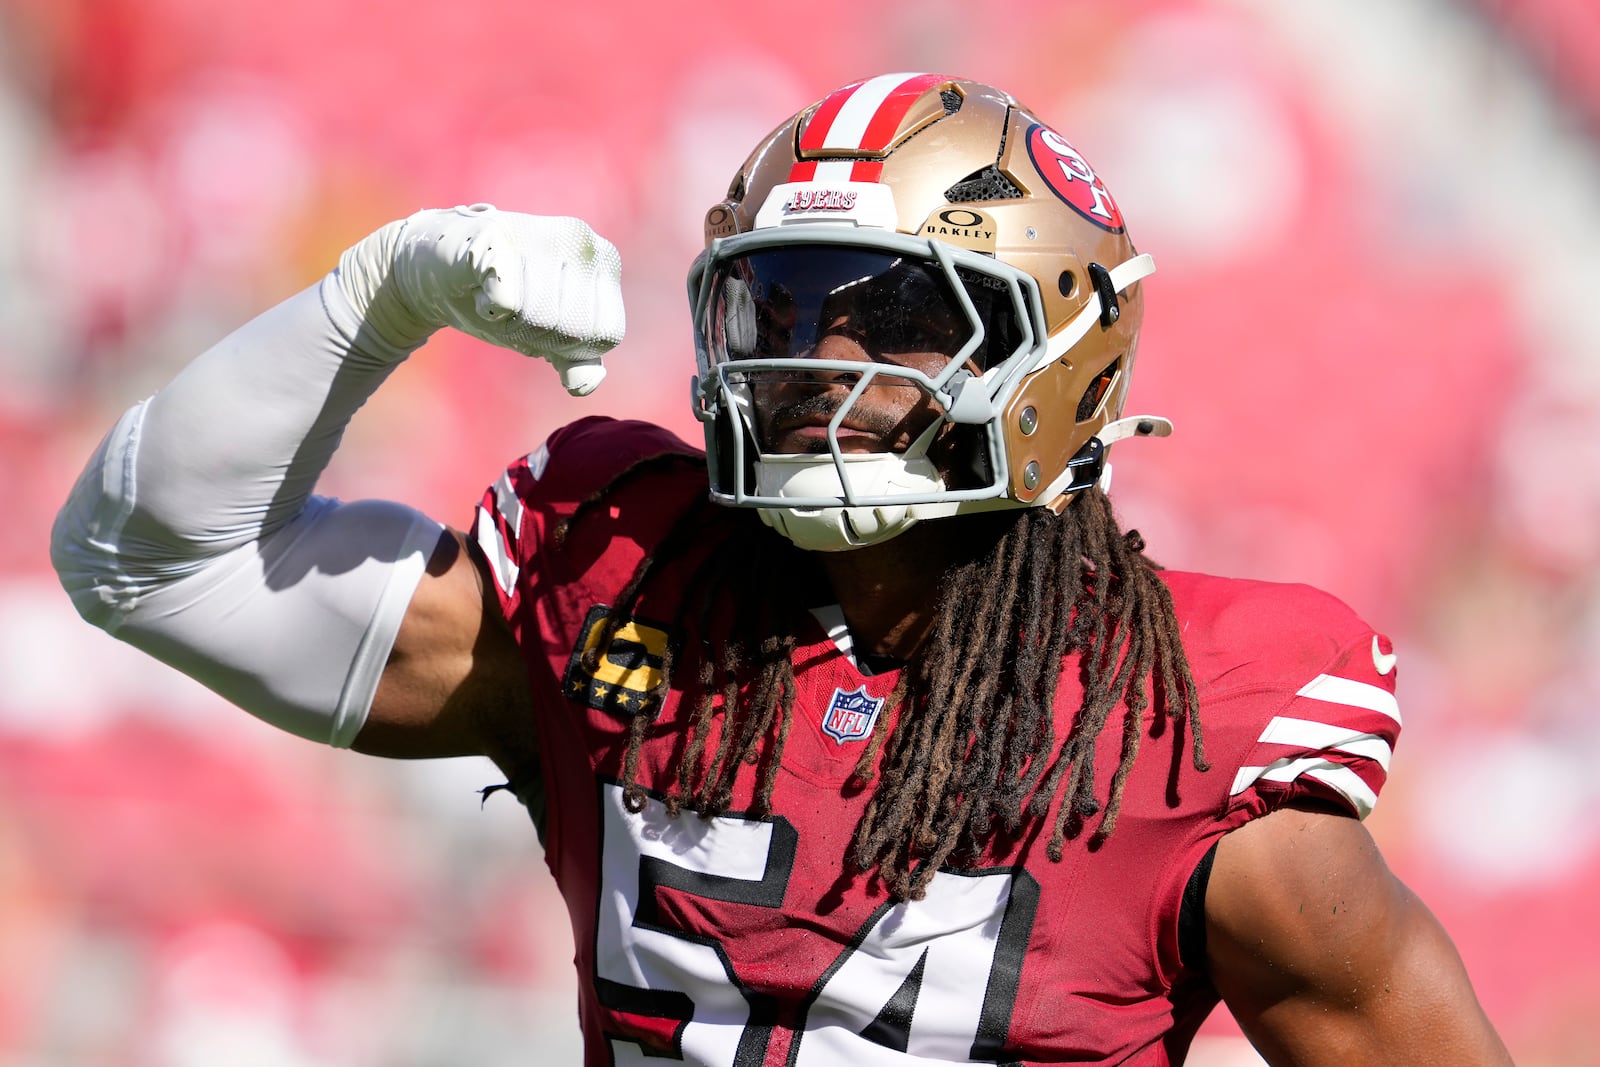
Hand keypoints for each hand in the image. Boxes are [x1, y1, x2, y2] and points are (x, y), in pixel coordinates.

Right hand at [339, 204, 624, 395]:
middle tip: (513, 309)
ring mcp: (538, 231)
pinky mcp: (494, 235)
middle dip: (536, 335)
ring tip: (497, 298)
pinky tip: (481, 292)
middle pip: (571, 331)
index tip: (543, 321)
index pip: (605, 336)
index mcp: (604, 260)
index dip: (571, 346)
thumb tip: (584, 386)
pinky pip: (507, 299)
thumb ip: (578, 360)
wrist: (436, 270)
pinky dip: (490, 309)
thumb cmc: (503, 301)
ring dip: (510, 322)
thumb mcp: (548, 335)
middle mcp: (579, 238)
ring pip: (539, 318)